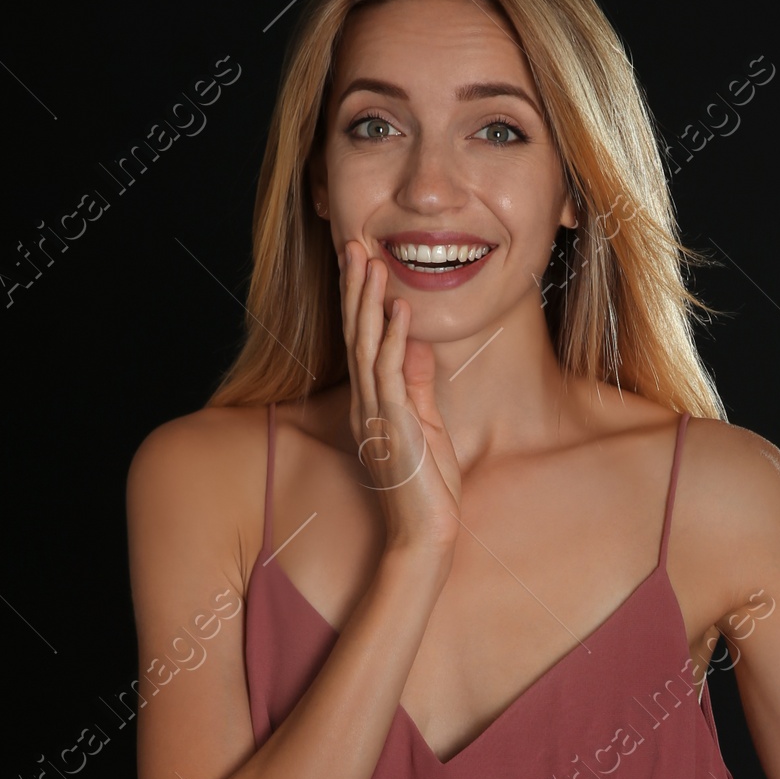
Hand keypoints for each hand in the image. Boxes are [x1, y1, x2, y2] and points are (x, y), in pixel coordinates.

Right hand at [341, 242, 462, 558]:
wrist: (424, 535)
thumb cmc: (427, 488)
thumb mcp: (427, 427)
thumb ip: (420, 387)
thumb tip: (419, 345)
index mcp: (372, 404)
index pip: (362, 342)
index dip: (361, 301)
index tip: (362, 262)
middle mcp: (366, 405)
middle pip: (356, 335)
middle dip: (356, 288)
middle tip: (352, 243)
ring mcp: (376, 416)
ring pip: (367, 348)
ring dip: (370, 304)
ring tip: (372, 263)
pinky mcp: (394, 429)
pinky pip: (391, 377)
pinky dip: (395, 341)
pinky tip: (400, 312)